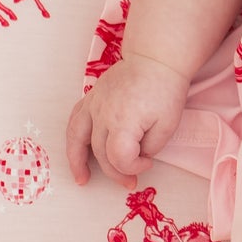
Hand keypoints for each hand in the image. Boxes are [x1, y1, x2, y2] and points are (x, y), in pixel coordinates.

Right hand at [65, 51, 189, 187]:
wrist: (155, 59)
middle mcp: (102, 114)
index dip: (133, 168)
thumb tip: (139, 156)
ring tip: (82, 179)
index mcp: (123, 121)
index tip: (148, 163)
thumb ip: (151, 146)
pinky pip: (74, 121)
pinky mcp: (91, 97)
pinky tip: (76, 150)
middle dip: (116, 171)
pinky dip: (73, 139)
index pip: (118, 158)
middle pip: (100, 153)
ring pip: (77, 138)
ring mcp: (93, 104)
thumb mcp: (168, 124)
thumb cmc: (165, 90)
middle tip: (130, 181)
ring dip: (77, 161)